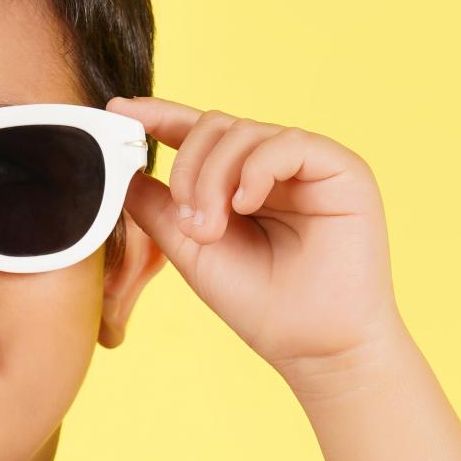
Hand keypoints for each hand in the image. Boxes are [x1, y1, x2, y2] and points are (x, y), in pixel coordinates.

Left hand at [105, 96, 405, 382]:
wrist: (316, 348)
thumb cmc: (261, 304)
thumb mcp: (192, 251)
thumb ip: (159, 209)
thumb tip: (123, 171)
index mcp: (240, 181)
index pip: (197, 133)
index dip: (158, 116)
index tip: (118, 112)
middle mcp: (274, 166)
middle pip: (215, 126)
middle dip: (188, 170)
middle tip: (189, 224)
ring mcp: (309, 165)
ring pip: (243, 132)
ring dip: (213, 178)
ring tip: (212, 229)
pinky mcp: (342, 169)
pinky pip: (288, 143)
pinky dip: (256, 168)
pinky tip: (245, 204)